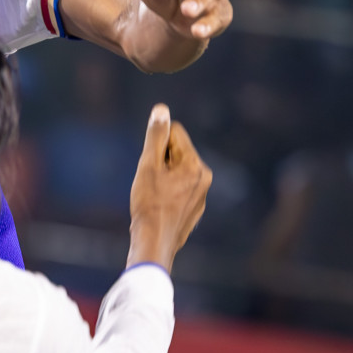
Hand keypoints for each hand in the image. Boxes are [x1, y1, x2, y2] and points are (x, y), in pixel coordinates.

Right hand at [127, 104, 211, 270]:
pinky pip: (179, 188)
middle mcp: (204, 177)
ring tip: (154, 196)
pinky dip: (167, 192)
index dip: (156, 145)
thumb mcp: (148, 166)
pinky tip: (158, 207)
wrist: (154, 244)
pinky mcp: (195, 209)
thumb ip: (155, 136)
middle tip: (150, 183)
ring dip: (162, 176)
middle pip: (176, 151)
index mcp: (196, 164)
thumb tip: (161, 109)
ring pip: (177, 170)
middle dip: (160, 160)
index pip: (174, 133)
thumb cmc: (149, 205)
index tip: (151, 167)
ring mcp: (201, 194)